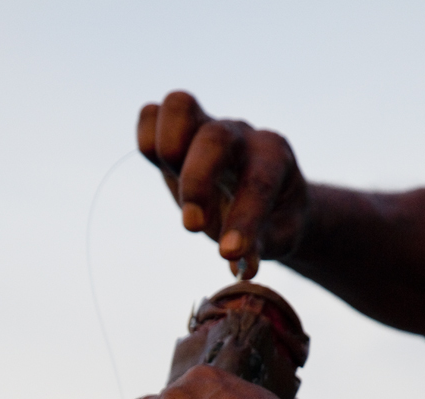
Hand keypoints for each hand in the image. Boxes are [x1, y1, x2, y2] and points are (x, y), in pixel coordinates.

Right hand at [137, 91, 308, 278]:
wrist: (267, 193)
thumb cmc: (273, 218)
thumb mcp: (278, 237)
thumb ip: (260, 248)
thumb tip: (238, 267)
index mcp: (274, 158)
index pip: (258, 183)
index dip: (242, 220)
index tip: (228, 255)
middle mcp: (241, 134)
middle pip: (214, 137)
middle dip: (197, 183)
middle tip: (193, 227)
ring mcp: (208, 124)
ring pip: (179, 105)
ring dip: (167, 147)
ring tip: (175, 186)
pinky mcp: (178, 129)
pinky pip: (150, 113)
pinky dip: (146, 139)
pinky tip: (162, 169)